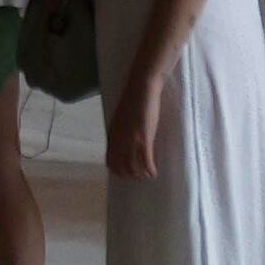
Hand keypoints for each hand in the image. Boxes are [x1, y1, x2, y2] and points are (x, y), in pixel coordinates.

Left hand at [107, 63, 170, 182]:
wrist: (141, 87)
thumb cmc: (133, 100)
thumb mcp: (121, 119)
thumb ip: (120, 132)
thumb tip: (123, 144)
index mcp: (112, 135)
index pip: (110, 161)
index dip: (118, 171)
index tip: (127, 174)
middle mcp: (118, 141)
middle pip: (121, 168)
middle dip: (131, 176)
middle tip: (141, 177)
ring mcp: (130, 140)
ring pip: (133, 167)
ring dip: (141, 175)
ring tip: (148, 175)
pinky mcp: (144, 137)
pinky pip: (146, 161)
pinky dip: (150, 170)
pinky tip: (154, 172)